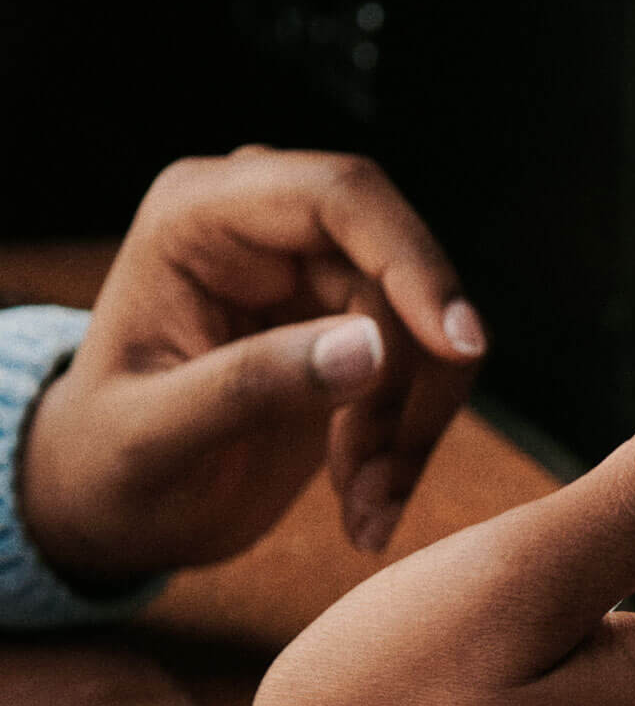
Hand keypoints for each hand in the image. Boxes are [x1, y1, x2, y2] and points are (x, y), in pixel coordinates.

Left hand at [16, 146, 487, 590]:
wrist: (112, 505)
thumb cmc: (105, 465)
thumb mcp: (155, 438)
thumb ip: (251, 386)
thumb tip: (370, 349)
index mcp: (198, 217)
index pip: (337, 197)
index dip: (410, 263)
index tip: (457, 348)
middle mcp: (265, 227)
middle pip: (397, 270)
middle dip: (406, 382)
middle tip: (378, 483)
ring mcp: (315, 275)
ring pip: (425, 327)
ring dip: (414, 425)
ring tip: (366, 508)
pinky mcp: (350, 328)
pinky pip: (424, 370)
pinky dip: (412, 441)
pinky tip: (370, 502)